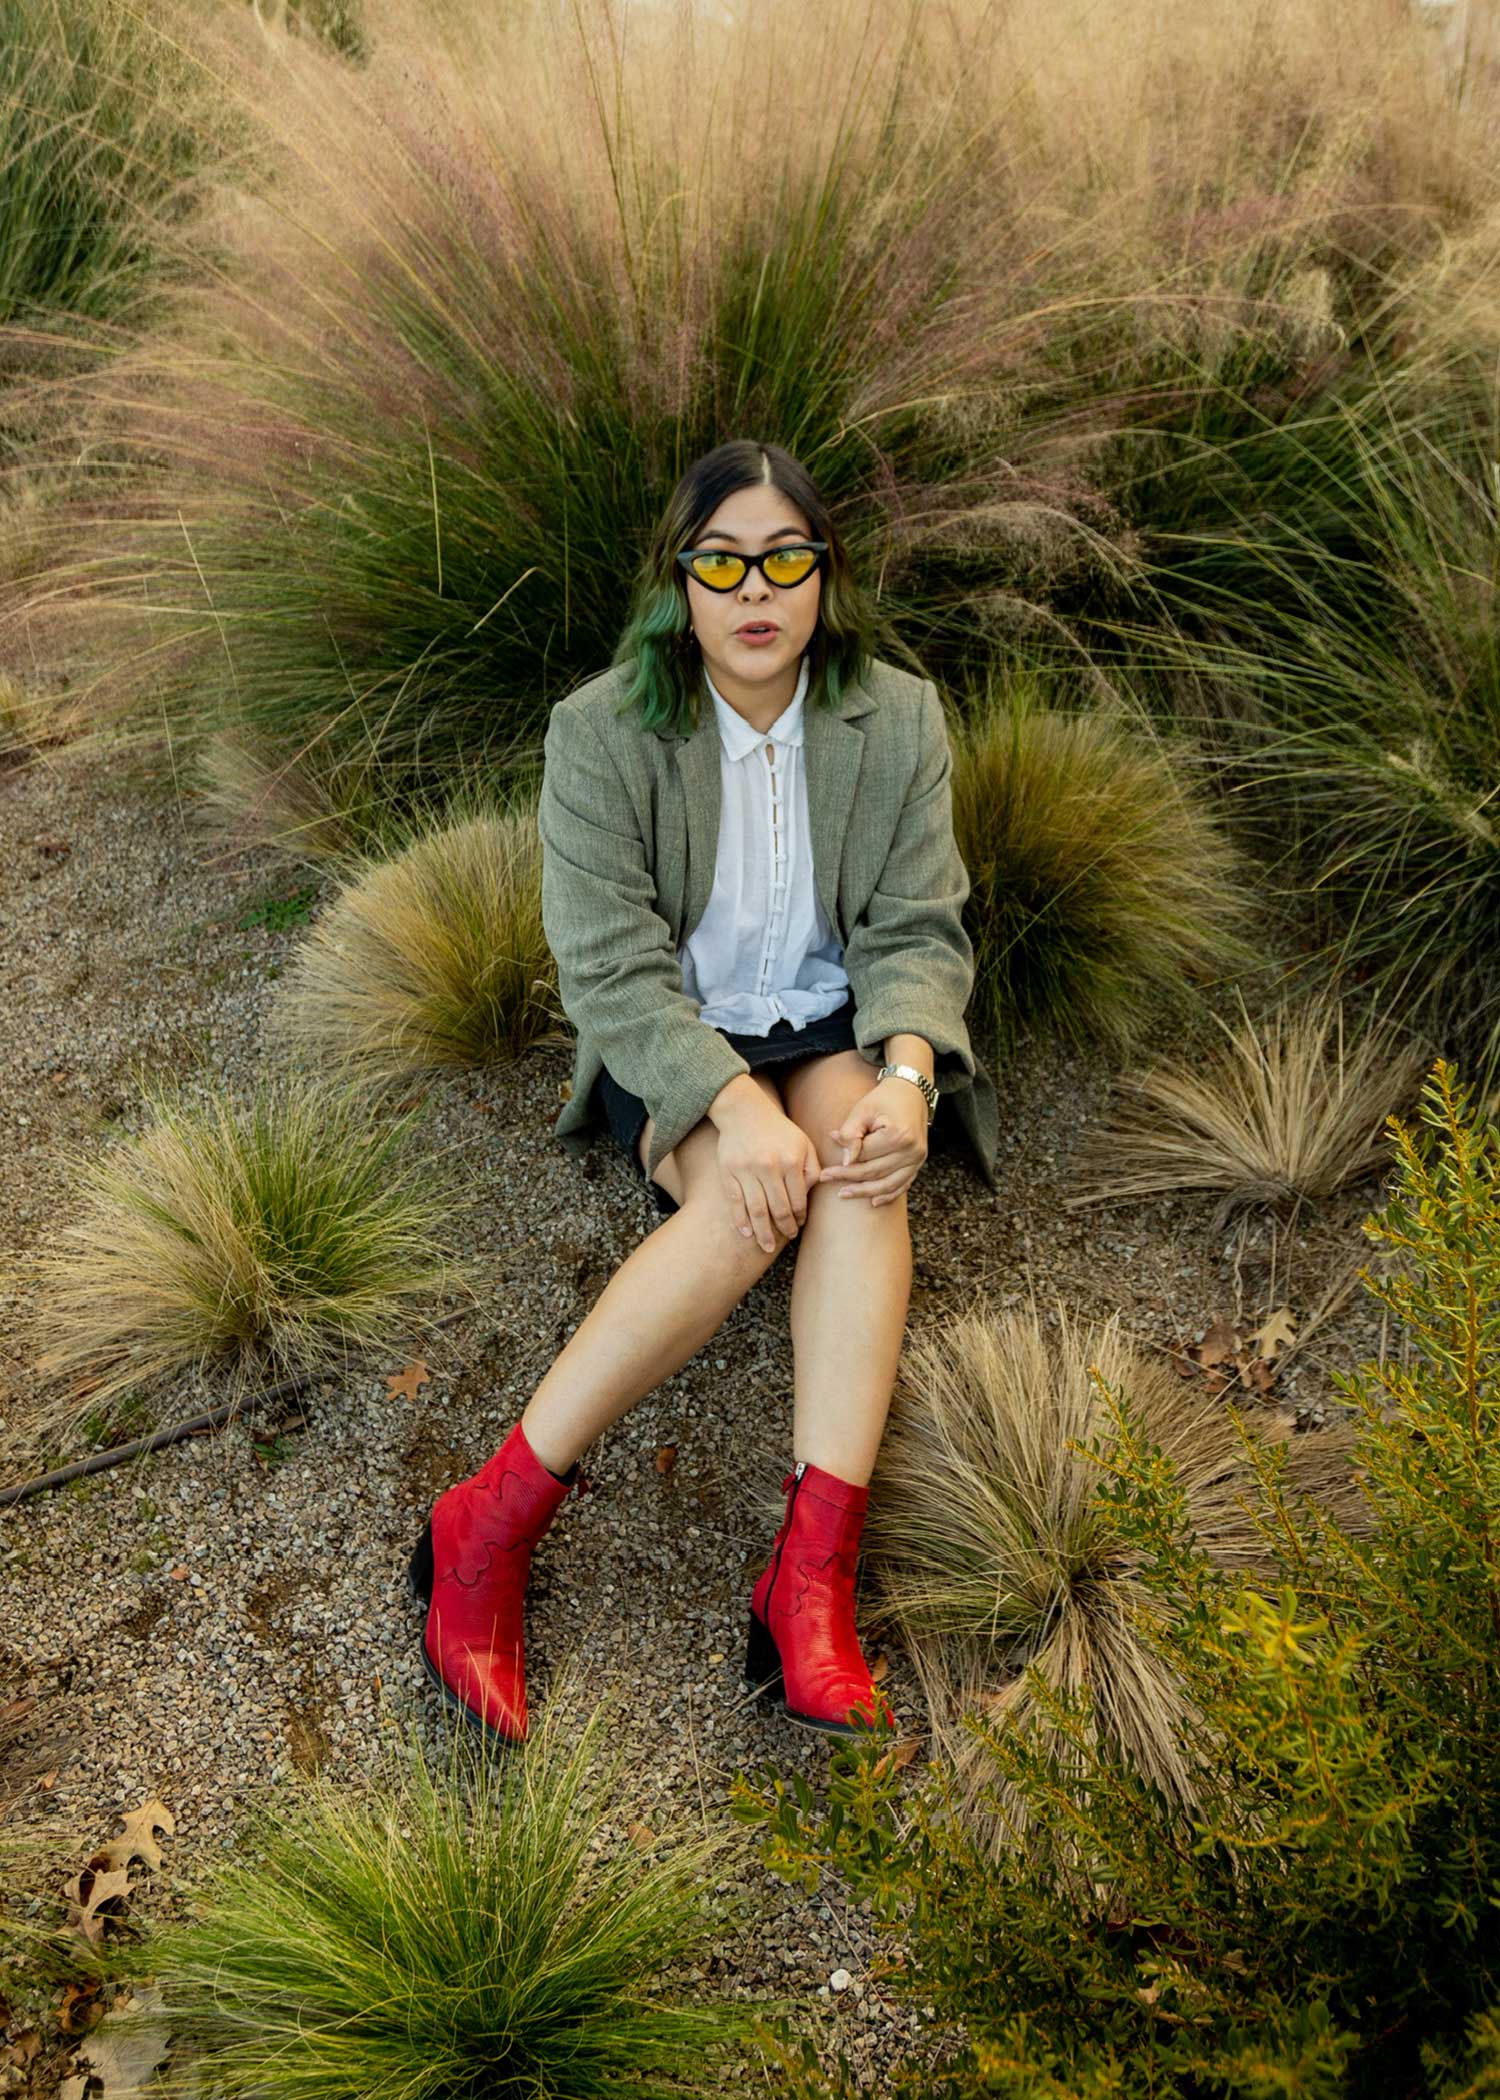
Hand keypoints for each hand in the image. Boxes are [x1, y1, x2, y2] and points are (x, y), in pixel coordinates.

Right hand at [713, 1090, 822, 1252]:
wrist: (744, 1111)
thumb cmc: (778, 1129)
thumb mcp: (803, 1142)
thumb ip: (812, 1168)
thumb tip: (813, 1193)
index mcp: (791, 1161)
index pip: (798, 1199)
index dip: (800, 1217)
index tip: (799, 1224)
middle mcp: (769, 1167)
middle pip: (778, 1209)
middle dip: (785, 1229)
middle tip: (787, 1237)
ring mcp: (747, 1170)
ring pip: (756, 1210)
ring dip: (763, 1233)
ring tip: (766, 1247)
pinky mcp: (728, 1172)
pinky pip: (735, 1202)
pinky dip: (740, 1221)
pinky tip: (746, 1234)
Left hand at [818, 1078, 928, 1207]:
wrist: (911, 1092)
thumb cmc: (884, 1099)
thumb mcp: (863, 1110)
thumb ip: (851, 1134)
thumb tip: (845, 1160)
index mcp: (897, 1135)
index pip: (865, 1157)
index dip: (843, 1166)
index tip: (824, 1171)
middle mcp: (911, 1150)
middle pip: (875, 1172)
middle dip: (849, 1179)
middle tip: (827, 1180)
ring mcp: (918, 1158)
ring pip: (888, 1184)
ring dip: (865, 1192)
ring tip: (844, 1194)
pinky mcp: (919, 1162)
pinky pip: (903, 1184)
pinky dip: (888, 1194)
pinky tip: (873, 1201)